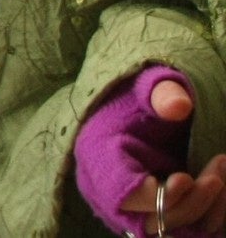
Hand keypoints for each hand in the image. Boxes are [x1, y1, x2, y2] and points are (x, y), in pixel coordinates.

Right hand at [124, 80, 225, 233]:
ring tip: (221, 172)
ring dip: (207, 210)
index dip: (157, 195)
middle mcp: (109, 193)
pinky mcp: (154, 218)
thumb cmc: (137, 100)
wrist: (134, 114)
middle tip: (217, 176)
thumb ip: (162, 92)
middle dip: (192, 203)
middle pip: (152, 221)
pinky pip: (184, 232)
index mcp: (97, 157)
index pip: (122, 194)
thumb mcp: (147, 87)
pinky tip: (221, 188)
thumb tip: (179, 105)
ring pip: (173, 231)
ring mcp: (132, 210)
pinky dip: (209, 217)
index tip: (186, 178)